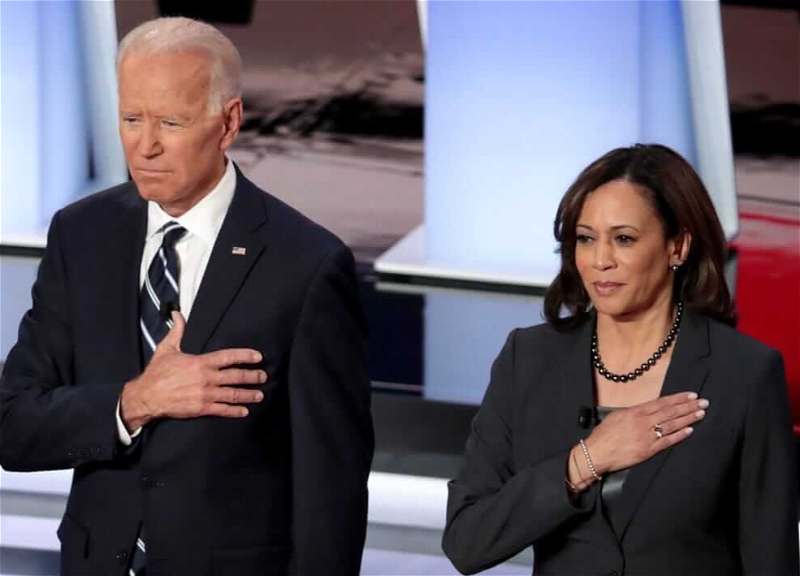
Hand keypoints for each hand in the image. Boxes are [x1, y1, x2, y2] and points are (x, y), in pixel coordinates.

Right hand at [120, 311, 266, 430]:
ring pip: (233, 394)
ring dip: (248, 395)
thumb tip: (177, 314)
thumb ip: (177, 331)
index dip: (246, 356)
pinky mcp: (201, 408)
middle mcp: (206, 378)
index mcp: (200, 362)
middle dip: (252, 376)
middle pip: (236, 376)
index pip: (229, 357)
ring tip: (260, 395)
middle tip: (263, 376)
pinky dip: (235, 411)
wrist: (146, 396)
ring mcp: (205, 394)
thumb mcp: (166, 348)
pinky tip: (244, 411)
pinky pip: (222, 410)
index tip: (258, 357)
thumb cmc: (156, 373)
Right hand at [584, 392, 707, 475]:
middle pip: (671, 412)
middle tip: (703, 402)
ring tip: (700, 414)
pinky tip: (690, 430)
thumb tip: (648, 409)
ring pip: (672, 425)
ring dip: (688, 419)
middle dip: (688, 406)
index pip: (662, 402)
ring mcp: (647, 436)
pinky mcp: (649, 450)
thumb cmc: (604, 434)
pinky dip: (679, 435)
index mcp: (636, 411)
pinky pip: (667, 441)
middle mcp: (644, 422)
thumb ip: (634, 412)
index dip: (678, 398)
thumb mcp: (617, 415)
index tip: (691, 395)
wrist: (597, 452)